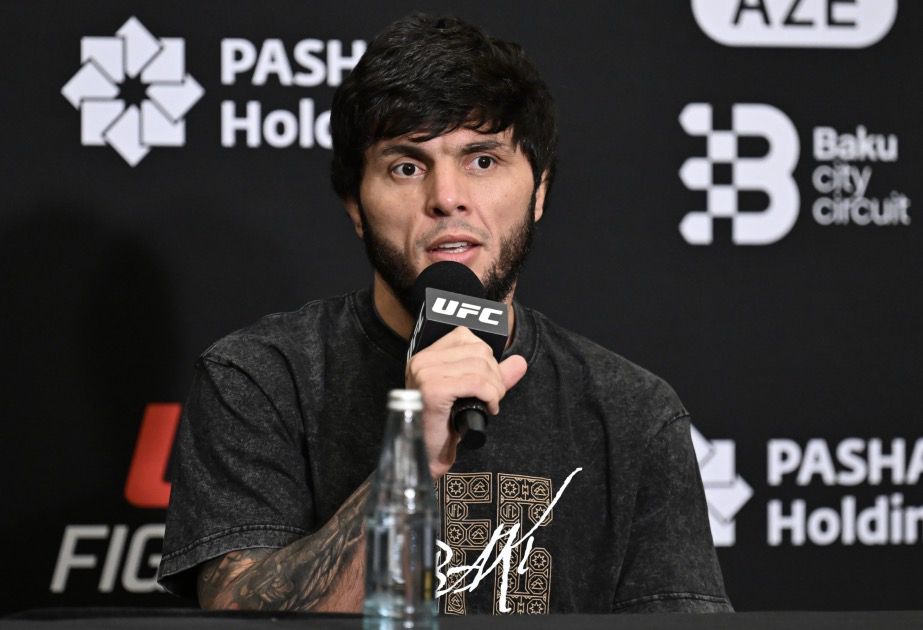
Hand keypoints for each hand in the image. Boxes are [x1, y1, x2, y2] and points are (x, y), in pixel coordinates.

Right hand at [405, 327, 527, 478]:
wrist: (429, 455)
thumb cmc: (445, 426)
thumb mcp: (471, 394)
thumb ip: (494, 376)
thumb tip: (519, 361)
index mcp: (426, 357)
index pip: (465, 336)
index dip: (486, 357)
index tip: (489, 381)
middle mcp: (422, 361)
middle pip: (477, 350)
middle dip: (495, 375)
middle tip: (493, 397)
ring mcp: (425, 374)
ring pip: (480, 366)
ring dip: (495, 387)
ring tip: (491, 403)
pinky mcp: (433, 389)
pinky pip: (476, 383)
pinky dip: (490, 395)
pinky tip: (488, 408)